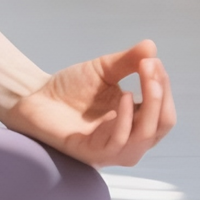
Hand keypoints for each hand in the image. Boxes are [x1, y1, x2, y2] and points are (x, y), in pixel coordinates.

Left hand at [5, 39, 175, 167]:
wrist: (35, 97)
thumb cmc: (70, 88)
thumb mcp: (103, 70)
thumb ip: (128, 61)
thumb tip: (151, 46)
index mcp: (136, 123)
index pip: (164, 112)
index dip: (163, 87)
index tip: (152, 60)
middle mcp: (129, 141)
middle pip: (161, 125)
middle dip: (160, 94)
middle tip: (151, 66)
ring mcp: (112, 150)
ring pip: (144, 136)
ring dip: (150, 105)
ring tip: (144, 76)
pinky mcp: (93, 154)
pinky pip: (119, 143)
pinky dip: (126, 119)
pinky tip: (125, 97)